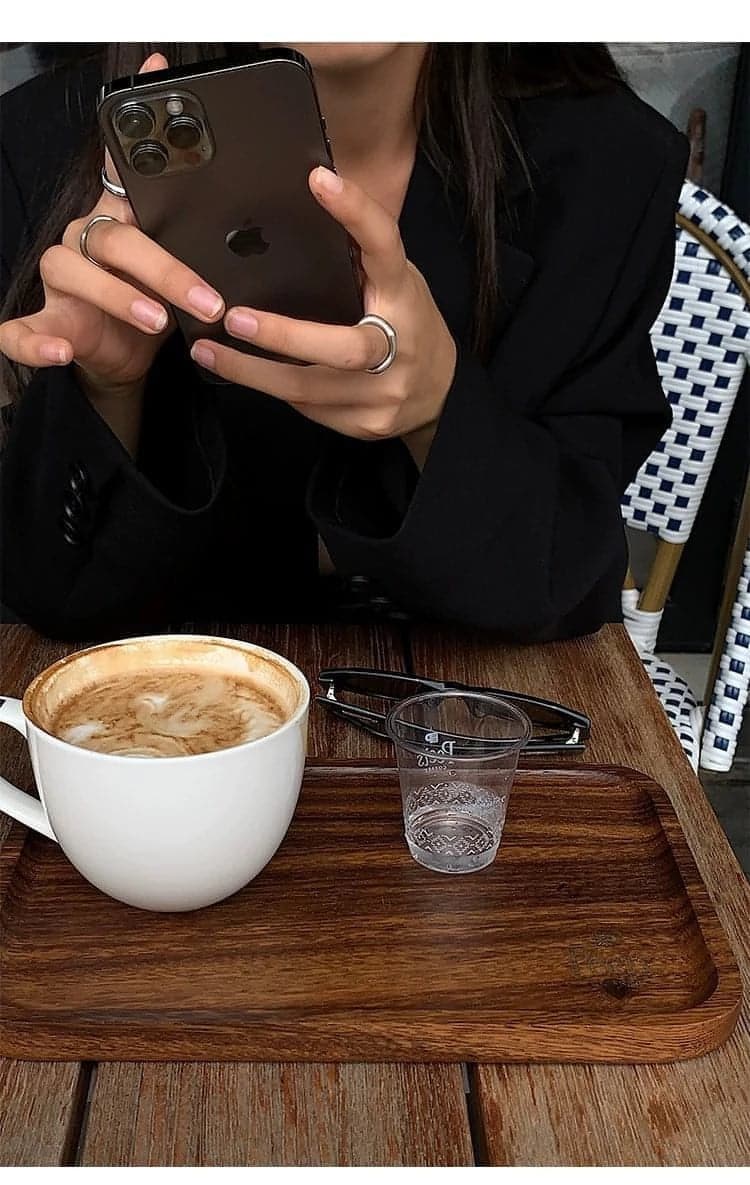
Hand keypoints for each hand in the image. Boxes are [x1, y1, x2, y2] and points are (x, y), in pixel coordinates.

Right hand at [0, 54, 225, 400]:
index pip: (126, 164)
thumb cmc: (156, 306)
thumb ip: (210, 248)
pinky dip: (35, 341)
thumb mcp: (188, 273)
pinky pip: (25, 329)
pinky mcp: (50, 321)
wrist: (125, 358)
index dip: (138, 122)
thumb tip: (260, 232)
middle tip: (207, 298)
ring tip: (157, 320)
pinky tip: (60, 351)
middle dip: (165, 268)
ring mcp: (63, 279)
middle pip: (116, 236)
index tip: (158, 73)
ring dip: (117, 296)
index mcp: (123, 219)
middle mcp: (86, 238)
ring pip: (74, 271)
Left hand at [190, 167, 457, 443]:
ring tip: (206, 350)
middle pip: (342, 348)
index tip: (319, 179)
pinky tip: (242, 372)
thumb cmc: (408, 325)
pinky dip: (271, 388)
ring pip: (309, 388)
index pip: (385, 248)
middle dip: (283, 336)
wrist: (441, 395)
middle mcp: (399, 345)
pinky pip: (309, 408)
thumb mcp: (396, 284)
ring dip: (252, 372)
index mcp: (404, 295)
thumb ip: (361, 260)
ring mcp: (383, 393)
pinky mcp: (366, 423)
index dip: (356, 213)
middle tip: (234, 318)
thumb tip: (305, 207)